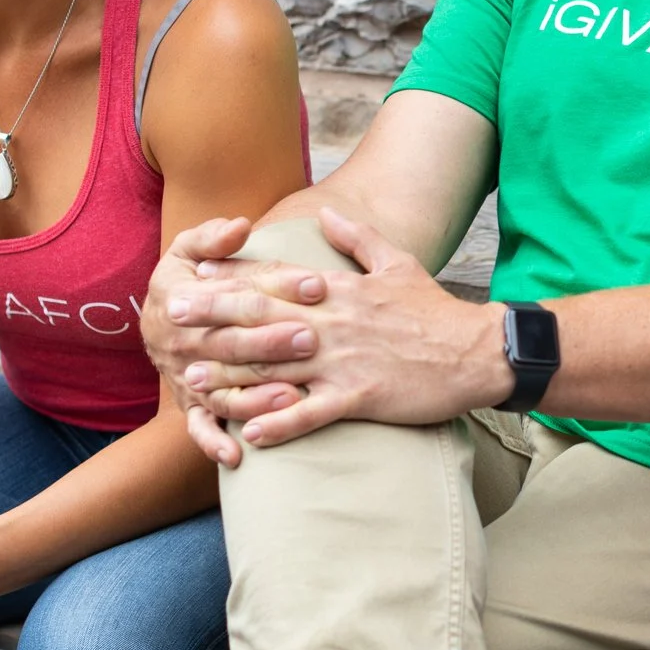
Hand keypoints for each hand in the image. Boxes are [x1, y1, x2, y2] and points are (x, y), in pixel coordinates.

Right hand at [149, 216, 326, 466]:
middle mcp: (184, 341)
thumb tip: (239, 226)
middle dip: (272, 341)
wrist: (155, 318)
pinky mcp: (189, 405)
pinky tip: (238, 457)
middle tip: (313, 338)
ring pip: (221, 389)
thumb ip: (213, 237)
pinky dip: (214, 443)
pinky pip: (199, 428)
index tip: (318, 283)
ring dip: (255, 395)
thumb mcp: (190, 250)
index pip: (237, 292)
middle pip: (231, 343)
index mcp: (185, 297)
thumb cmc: (188, 279)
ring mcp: (186, 376)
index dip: (278, 285)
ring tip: (292, 396)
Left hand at [177, 209, 508, 449]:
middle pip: (263, 319)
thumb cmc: (436, 310)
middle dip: (213, 317)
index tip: (193, 275)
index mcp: (339, 292)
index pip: (276, 281)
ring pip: (277, 369)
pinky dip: (281, 422)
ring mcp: (345, 362)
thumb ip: (357, 238)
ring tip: (192, 382)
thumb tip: (325, 216)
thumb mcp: (398, 262)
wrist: (477, 351)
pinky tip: (251, 433)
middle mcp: (334, 324)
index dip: (232, 278)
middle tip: (172, 317)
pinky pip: (313, 413)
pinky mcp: (362, 397)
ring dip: (232, 376)